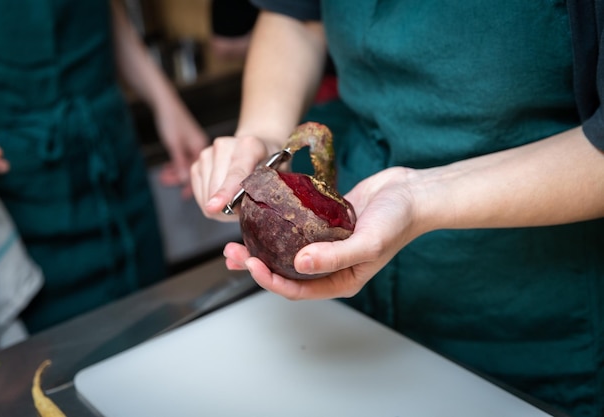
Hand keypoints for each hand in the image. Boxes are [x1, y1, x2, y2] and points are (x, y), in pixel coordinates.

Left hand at [154, 99, 208, 198]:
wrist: (164, 103)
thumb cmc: (171, 120)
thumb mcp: (174, 144)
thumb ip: (179, 163)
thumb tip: (183, 182)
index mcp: (201, 148)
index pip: (201, 173)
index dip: (195, 186)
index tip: (188, 196)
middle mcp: (200, 148)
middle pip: (193, 171)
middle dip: (182, 180)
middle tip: (172, 187)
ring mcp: (193, 146)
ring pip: (186, 165)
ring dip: (175, 173)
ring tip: (164, 178)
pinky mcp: (186, 144)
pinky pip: (182, 159)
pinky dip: (175, 166)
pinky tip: (167, 170)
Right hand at [191, 134, 274, 221]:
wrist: (253, 149)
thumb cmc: (266, 166)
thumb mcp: (274, 177)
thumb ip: (262, 191)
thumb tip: (241, 210)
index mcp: (249, 146)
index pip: (236, 173)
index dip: (226, 192)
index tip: (217, 206)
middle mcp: (224, 146)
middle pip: (217, 186)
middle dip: (227, 205)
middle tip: (243, 207)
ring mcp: (207, 153)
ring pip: (207, 193)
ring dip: (219, 205)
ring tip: (235, 198)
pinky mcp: (196, 164)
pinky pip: (199, 194)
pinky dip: (210, 201)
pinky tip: (222, 196)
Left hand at [223, 167, 422, 299]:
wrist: (412, 192)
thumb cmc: (398, 222)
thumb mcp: (368, 243)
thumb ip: (335, 257)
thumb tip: (299, 265)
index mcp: (340, 280)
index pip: (297, 289)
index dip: (270, 281)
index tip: (250, 264)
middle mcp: (330, 265)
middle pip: (285, 271)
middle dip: (257, 265)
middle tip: (232, 252)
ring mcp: (325, 243)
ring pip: (286, 249)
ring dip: (262, 245)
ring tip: (238, 237)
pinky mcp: (324, 222)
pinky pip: (295, 227)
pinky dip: (277, 225)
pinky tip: (261, 216)